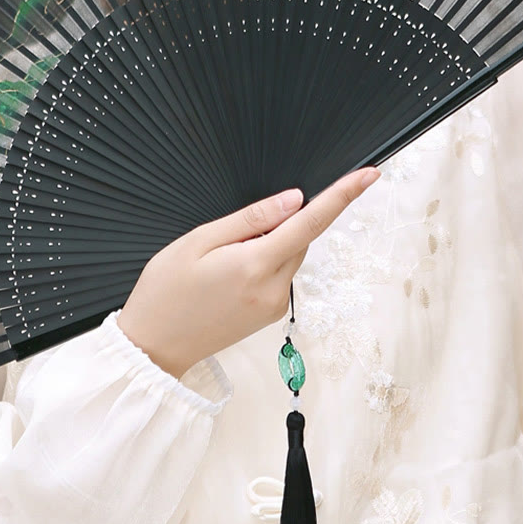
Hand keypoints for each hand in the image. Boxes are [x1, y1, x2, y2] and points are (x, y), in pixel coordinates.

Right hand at [117, 167, 380, 377]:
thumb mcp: (198, 241)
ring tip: (221, 260)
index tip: (369, 176)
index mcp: (255, 265)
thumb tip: (294, 200)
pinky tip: (229, 275)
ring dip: (271, 244)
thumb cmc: (166, 292)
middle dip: (279, 223)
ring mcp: (275, 307)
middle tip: (231, 234)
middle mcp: (274, 289)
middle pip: (300, 239)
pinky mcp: (271, 316)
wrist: (154, 347)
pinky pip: (280, 275)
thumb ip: (250, 219)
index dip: (342, 196)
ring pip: (291, 257)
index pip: (311, 223)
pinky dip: (265, 263)